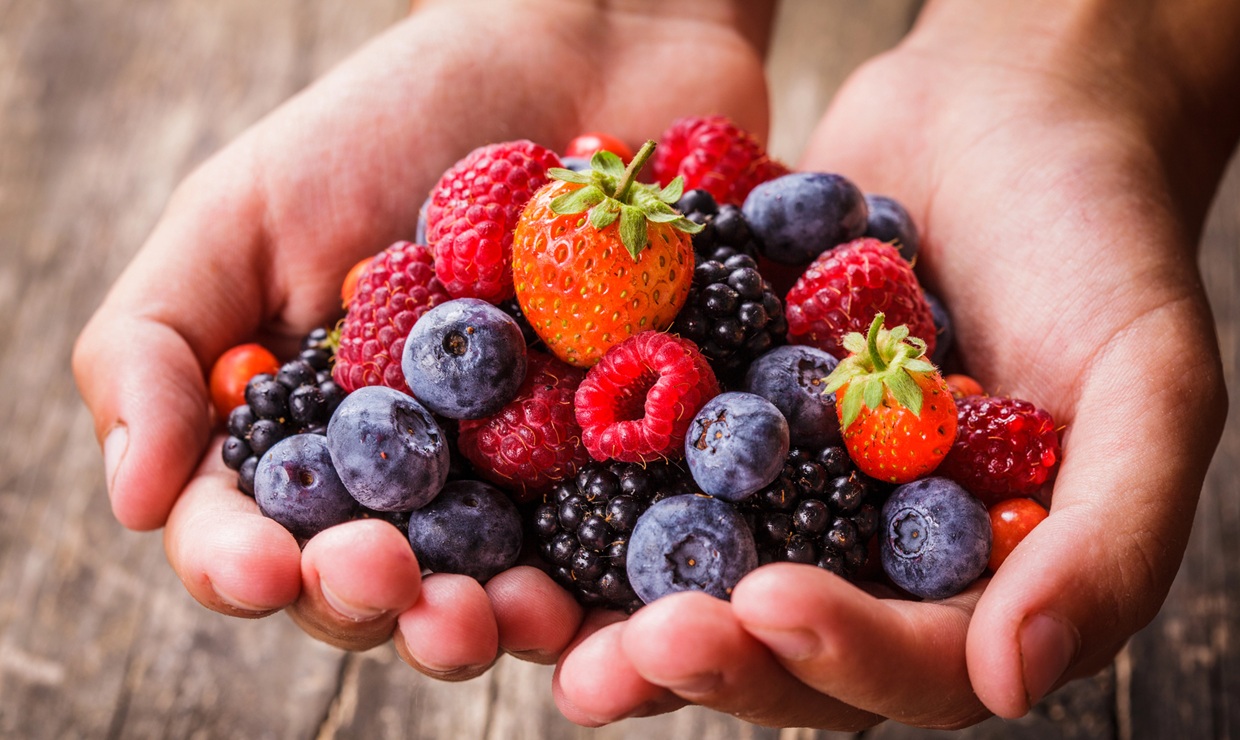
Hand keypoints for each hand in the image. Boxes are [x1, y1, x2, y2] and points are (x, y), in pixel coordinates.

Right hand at [72, 0, 771, 668]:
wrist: (588, 50)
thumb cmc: (395, 119)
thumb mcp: (245, 209)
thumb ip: (157, 343)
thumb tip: (130, 499)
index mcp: (309, 433)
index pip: (251, 535)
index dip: (247, 568)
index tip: (268, 569)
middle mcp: (415, 476)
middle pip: (379, 585)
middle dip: (378, 606)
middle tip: (399, 589)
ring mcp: (527, 475)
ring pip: (502, 591)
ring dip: (499, 624)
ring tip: (512, 616)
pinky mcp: (633, 459)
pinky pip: (631, 541)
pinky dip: (623, 580)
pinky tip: (620, 590)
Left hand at [553, 0, 1238, 727]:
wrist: (1007, 108)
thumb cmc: (1099, 238)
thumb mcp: (1148, 383)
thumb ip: (1110, 538)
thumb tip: (1015, 680)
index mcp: (976, 580)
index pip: (911, 664)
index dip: (841, 655)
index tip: (766, 607)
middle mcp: (867, 551)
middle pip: (782, 643)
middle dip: (705, 655)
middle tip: (626, 653)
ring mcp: (783, 487)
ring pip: (694, 572)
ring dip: (614, 603)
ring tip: (531, 614)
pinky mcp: (716, 412)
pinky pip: (645, 457)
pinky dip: (582, 477)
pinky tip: (510, 486)